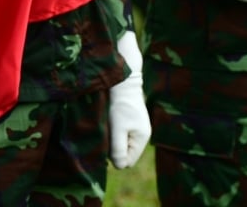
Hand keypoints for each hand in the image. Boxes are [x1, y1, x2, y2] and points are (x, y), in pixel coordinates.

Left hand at [109, 31, 150, 168]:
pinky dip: (113, 129)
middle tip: (104, 133)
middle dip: (113, 148)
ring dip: (112, 138)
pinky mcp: (130, 119)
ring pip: (121, 143)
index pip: (128, 162)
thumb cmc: (120, 104)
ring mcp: (137, 126)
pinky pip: (121, 133)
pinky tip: (108, 120)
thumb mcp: (118, 128)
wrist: (123, 79)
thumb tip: (119, 166)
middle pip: (125, 153)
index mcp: (142, 139)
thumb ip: (119, 148)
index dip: (115, 157)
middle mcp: (142, 134)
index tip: (107, 143)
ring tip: (106, 124)